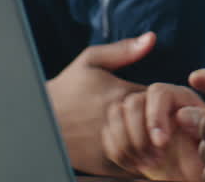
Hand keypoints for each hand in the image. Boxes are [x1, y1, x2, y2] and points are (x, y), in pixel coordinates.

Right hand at [45, 32, 155, 175]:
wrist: (40, 120)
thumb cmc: (67, 88)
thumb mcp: (91, 61)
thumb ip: (123, 50)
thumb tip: (152, 37)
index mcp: (119, 94)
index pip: (160, 100)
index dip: (164, 103)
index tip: (161, 105)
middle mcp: (117, 120)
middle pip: (159, 126)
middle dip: (164, 126)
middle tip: (164, 126)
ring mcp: (109, 143)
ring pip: (149, 149)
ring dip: (155, 147)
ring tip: (155, 142)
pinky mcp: (102, 164)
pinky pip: (132, 166)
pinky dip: (140, 162)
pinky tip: (138, 153)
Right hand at [102, 83, 204, 180]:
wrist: (194, 171)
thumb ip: (201, 124)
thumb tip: (180, 115)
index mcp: (179, 97)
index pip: (158, 93)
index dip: (156, 117)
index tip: (161, 143)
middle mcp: (156, 101)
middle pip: (133, 102)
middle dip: (140, 136)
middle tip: (155, 160)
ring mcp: (138, 114)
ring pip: (116, 113)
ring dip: (127, 143)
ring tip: (146, 163)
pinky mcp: (124, 130)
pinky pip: (108, 133)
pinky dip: (118, 151)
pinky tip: (136, 164)